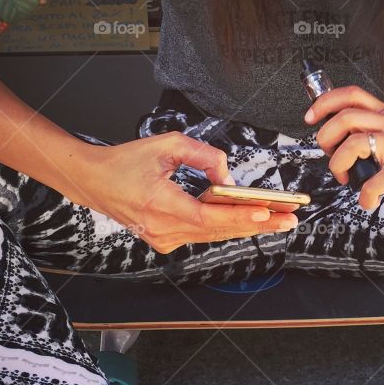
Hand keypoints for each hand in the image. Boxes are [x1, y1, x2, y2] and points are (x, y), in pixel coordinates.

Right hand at [72, 133, 298, 253]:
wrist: (93, 181)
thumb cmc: (125, 161)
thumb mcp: (166, 145)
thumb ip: (203, 156)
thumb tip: (228, 177)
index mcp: (159, 204)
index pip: (207, 217)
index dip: (238, 216)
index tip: (266, 212)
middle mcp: (162, 228)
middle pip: (218, 230)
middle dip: (257, 224)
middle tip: (290, 219)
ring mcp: (163, 238)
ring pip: (214, 235)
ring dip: (247, 227)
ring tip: (280, 220)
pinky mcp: (165, 239)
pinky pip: (203, 234)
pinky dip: (227, 226)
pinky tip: (252, 219)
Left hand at [304, 86, 383, 209]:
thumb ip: (376, 128)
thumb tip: (346, 138)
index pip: (350, 94)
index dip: (324, 102)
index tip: (311, 117)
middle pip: (344, 117)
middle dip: (325, 138)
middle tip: (329, 155)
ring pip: (353, 144)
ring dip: (338, 164)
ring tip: (344, 177)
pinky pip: (375, 181)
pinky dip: (365, 194)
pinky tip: (368, 200)